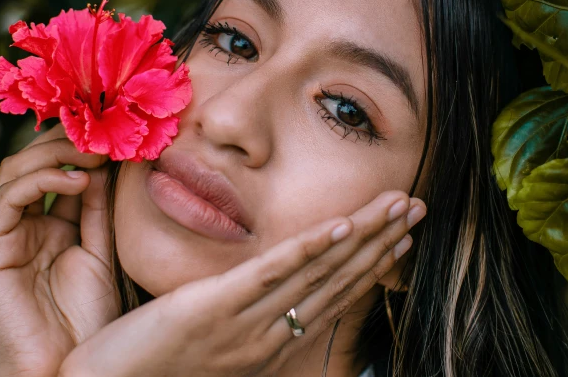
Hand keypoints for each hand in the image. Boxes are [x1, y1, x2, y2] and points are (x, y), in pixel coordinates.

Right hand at [0, 125, 118, 376]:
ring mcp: (5, 235)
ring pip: (16, 170)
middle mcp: (24, 224)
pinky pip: (9, 199)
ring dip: (57, 153)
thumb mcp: (102, 252)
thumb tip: (103, 163)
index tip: (120, 134)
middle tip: (105, 134)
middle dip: (69, 142)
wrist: (65, 369)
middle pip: (34, 162)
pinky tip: (78, 179)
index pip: (59, 169)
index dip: (85, 148)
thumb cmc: (87, 320)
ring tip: (96, 152)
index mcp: (50, 224)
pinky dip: (42, 180)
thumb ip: (98, 210)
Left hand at [58, 191, 425, 376]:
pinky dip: (311, 248)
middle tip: (417, 206)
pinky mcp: (214, 308)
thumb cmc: (149, 366)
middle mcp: (270, 335)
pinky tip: (340, 225)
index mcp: (270, 340)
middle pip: (339, 279)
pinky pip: (272, 274)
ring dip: (364, 235)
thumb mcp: (209, 338)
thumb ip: (241, 310)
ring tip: (397, 206)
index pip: (333, 293)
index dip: (371, 261)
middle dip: (383, 240)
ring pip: (318, 271)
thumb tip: (261, 283)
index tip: (398, 234)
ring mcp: (246, 323)